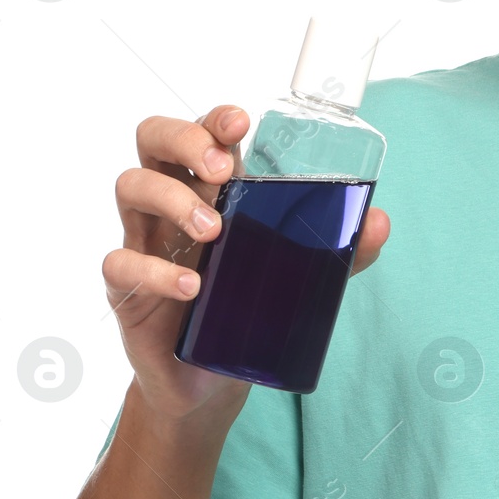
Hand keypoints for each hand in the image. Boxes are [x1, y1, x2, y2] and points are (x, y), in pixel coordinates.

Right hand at [102, 105, 390, 422]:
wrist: (208, 380)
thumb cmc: (249, 306)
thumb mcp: (300, 274)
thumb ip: (338, 249)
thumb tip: (379, 222)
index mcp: (211, 188)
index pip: (201, 132)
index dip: (214, 118)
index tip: (241, 124)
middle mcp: (171, 203)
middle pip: (152, 139)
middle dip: (185, 140)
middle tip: (223, 173)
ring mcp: (144, 240)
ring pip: (130, 187)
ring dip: (174, 200)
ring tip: (215, 233)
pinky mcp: (126, 288)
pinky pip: (119, 263)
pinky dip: (155, 272)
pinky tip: (192, 287)